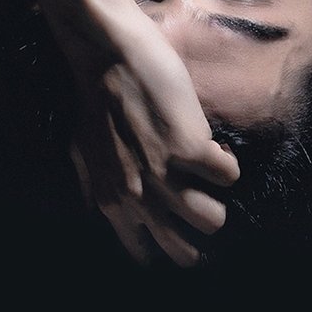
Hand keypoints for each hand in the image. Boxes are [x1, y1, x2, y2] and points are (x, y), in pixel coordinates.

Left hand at [68, 9, 239, 266]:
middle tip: (203, 203)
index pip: (145, 256)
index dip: (168, 246)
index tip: (180, 227)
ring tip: (209, 171)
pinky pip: (229, 175)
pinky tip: (214, 144)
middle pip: (184, 253)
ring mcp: (165, 173)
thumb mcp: (83, 153)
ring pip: (212, 219)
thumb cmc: (93, 99)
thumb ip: (95, 188)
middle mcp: (138, 197)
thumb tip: (103, 211)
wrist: (107, 55)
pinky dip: (227, 161)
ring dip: (217, 197)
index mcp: (112, 202)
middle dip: (196, 230)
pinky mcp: (190, 146)